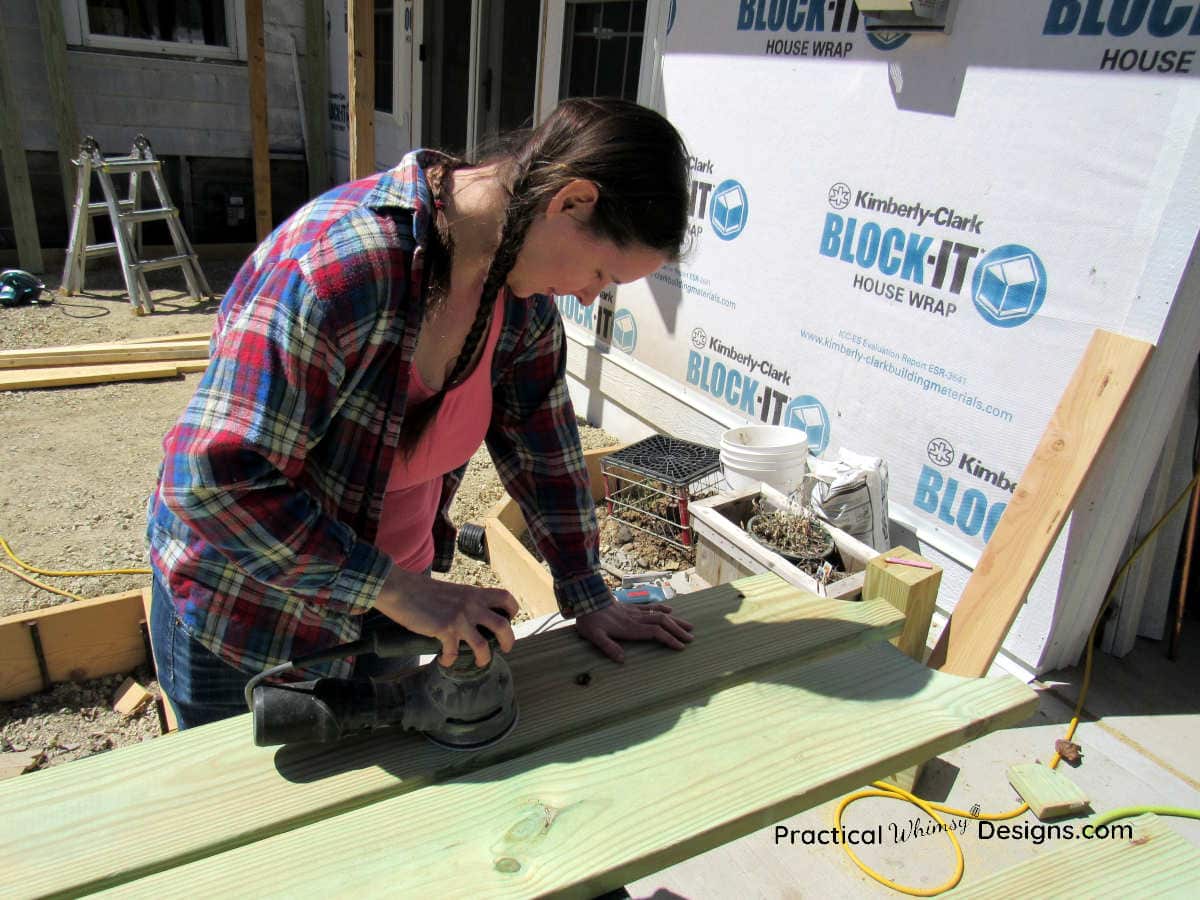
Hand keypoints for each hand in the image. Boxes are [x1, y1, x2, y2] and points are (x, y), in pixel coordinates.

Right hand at [373, 568, 517, 666]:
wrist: (401, 589)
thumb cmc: (421, 590)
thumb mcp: (451, 591)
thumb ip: (464, 601)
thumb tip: (470, 615)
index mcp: (474, 593)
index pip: (505, 598)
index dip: (512, 610)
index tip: (508, 619)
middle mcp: (471, 605)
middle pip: (503, 625)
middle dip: (508, 640)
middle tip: (505, 648)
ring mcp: (459, 618)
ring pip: (483, 644)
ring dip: (484, 658)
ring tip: (481, 662)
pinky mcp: (444, 630)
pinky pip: (453, 652)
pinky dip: (449, 660)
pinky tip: (444, 661)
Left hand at [574, 601, 693, 662]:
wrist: (586, 599)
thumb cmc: (589, 620)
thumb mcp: (594, 636)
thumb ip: (608, 647)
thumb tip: (622, 660)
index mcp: (630, 628)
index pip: (655, 633)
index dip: (669, 639)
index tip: (680, 647)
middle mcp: (636, 619)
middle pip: (662, 623)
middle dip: (678, 630)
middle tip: (691, 639)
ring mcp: (635, 612)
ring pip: (660, 614)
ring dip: (675, 620)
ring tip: (689, 626)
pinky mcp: (631, 607)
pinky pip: (650, 607)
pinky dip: (662, 609)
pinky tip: (670, 611)